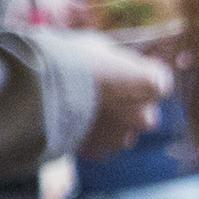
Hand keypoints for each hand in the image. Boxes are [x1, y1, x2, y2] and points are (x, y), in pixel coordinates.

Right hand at [46, 25, 174, 143]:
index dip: (142, 75)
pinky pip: (101, 145)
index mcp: (151, 85)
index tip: (128, 71)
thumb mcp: (100, 47)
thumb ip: (118, 62)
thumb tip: (116, 63)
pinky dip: (92, 136)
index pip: (159, 82)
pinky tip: (75, 122)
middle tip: (104, 92)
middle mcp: (144, 115)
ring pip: (123, 131)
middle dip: (128, 105)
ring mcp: (122, 137)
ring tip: (86, 109)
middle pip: (144, 112)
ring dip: (111, 124)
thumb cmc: (71, 58)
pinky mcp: (99, 151)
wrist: (39, 88)